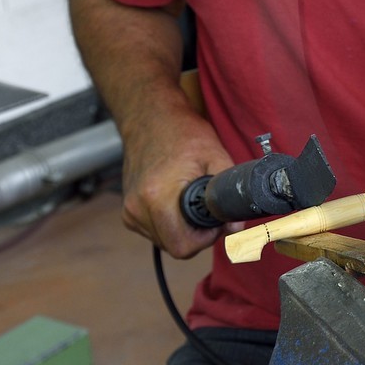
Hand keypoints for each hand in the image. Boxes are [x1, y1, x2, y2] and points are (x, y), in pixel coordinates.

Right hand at [120, 111, 237, 258]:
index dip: (206, 239)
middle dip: (197, 235)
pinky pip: (154, 231)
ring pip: (164, 241)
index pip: (182, 246)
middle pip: (174, 246)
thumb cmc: (182, 132)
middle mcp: (137, 208)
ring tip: (193, 201)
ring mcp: (129, 211)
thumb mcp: (216, 156)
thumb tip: (236, 225)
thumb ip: (231, 193)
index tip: (216, 221)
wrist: (149, 118)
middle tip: (209, 211)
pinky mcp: (127, 211)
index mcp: (158, 197)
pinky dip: (170, 224)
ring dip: (183, 230)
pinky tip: (178, 202)